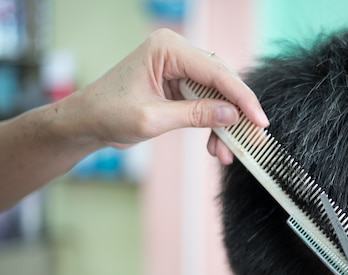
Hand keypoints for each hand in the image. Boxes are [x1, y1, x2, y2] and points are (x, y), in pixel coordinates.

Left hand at [71, 28, 267, 162]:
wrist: (87, 122)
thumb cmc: (108, 113)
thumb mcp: (154, 118)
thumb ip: (196, 115)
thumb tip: (233, 115)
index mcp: (167, 49)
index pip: (216, 72)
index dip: (242, 98)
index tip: (259, 121)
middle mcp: (176, 53)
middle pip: (222, 81)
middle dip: (237, 113)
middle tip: (252, 138)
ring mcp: (178, 68)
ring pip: (217, 95)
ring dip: (225, 124)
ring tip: (227, 151)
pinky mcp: (179, 84)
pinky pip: (206, 103)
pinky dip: (212, 124)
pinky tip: (215, 145)